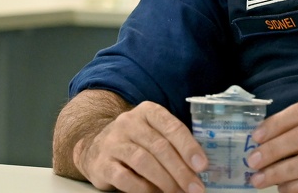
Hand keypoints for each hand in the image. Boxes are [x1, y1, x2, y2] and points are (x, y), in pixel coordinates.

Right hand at [75, 101, 207, 192]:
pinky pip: (125, 178)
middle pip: (159, 146)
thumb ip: (173, 144)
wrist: (95, 146)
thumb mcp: (153, 133)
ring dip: (165, 180)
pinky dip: (143, 189)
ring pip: (143, 161)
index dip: (188, 147)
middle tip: (194, 188)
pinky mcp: (102, 163)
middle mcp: (128, 123)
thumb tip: (198, 169)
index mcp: (147, 112)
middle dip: (180, 170)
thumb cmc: (135, 141)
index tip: (202, 166)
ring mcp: (113, 142)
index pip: (171, 126)